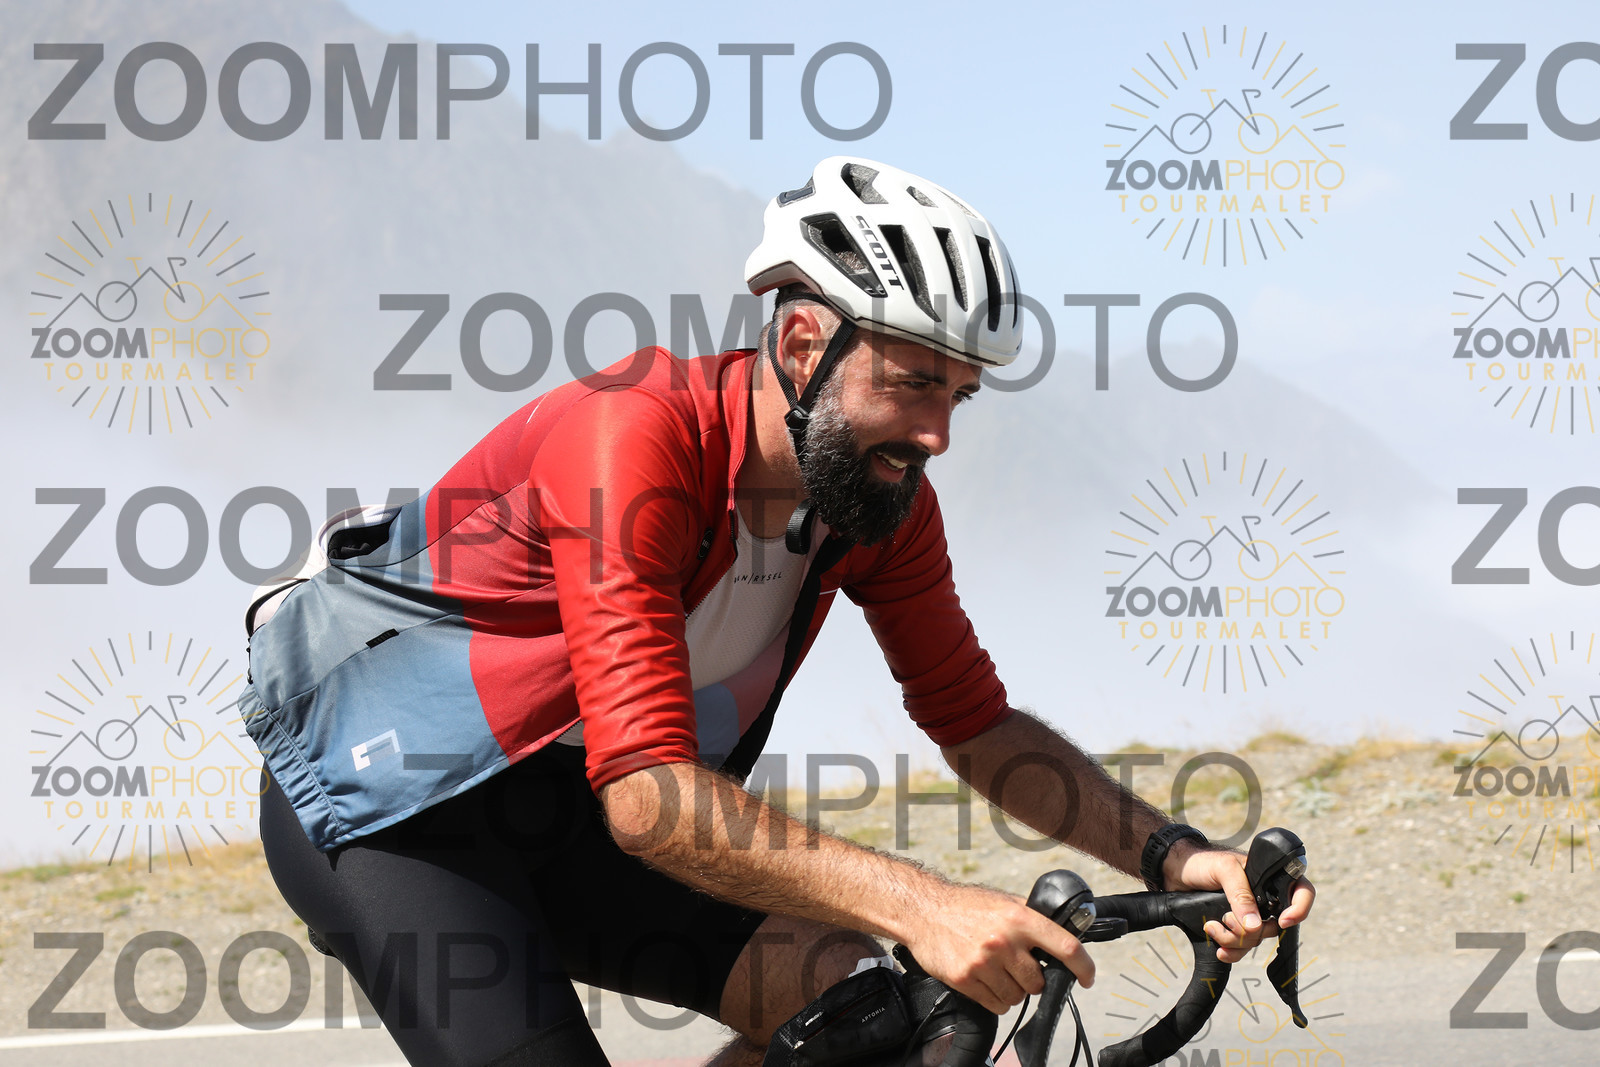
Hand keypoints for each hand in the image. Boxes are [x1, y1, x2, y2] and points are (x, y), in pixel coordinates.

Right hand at [901, 882, 1094, 1014]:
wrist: (924, 912)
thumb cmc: (965, 906)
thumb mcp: (1003, 902)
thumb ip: (1032, 918)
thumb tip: (1064, 933)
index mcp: (1019, 918)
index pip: (1065, 947)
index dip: (1084, 967)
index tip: (1088, 977)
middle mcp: (1003, 940)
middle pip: (1038, 982)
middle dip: (1031, 979)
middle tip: (1016, 966)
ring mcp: (984, 962)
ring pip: (1017, 997)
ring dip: (1012, 990)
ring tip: (996, 971)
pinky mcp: (966, 979)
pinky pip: (996, 1005)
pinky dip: (995, 999)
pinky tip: (984, 980)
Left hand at [1163, 841, 1315, 962]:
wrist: (1175, 872)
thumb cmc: (1202, 862)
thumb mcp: (1224, 870)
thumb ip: (1240, 895)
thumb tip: (1254, 926)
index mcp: (1269, 878)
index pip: (1302, 892)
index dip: (1300, 909)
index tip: (1281, 921)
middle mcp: (1264, 898)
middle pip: (1274, 927)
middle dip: (1249, 931)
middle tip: (1226, 919)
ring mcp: (1250, 915)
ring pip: (1256, 940)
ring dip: (1233, 940)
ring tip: (1211, 926)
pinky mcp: (1234, 927)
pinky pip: (1242, 949)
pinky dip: (1231, 952)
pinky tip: (1218, 949)